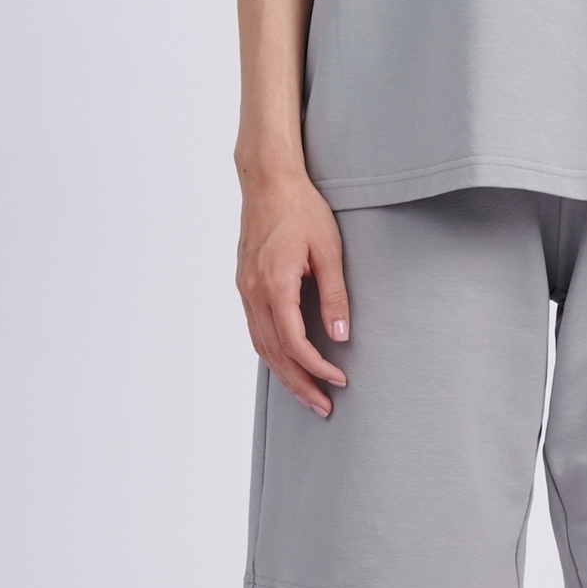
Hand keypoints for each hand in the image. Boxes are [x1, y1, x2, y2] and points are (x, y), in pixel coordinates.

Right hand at [235, 169, 350, 417]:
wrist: (269, 180)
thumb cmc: (302, 209)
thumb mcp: (329, 250)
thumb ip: (335, 295)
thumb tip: (342, 336)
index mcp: (274, 285)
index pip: (294, 343)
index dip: (316, 368)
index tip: (339, 380)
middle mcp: (253, 292)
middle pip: (274, 353)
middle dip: (299, 384)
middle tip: (323, 407)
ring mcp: (244, 289)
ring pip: (261, 345)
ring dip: (284, 373)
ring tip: (307, 394)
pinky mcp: (244, 284)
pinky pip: (255, 329)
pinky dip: (271, 352)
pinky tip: (286, 362)